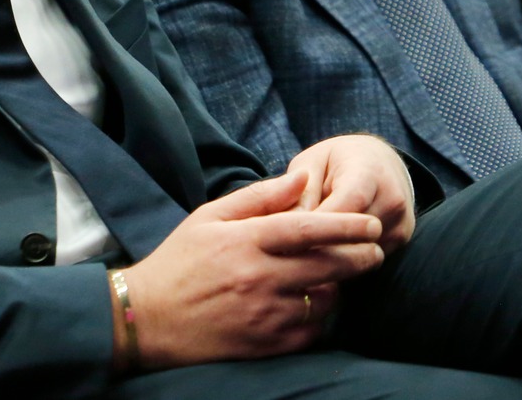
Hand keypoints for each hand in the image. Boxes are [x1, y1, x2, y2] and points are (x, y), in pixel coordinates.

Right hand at [116, 170, 387, 369]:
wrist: (145, 318)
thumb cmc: (180, 261)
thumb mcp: (210, 216)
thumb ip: (260, 196)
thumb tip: (301, 177)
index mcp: (247, 240)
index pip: (310, 228)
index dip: (348, 225)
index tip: (372, 225)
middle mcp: (259, 277)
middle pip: (328, 265)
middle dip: (361, 257)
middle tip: (375, 251)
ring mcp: (263, 314)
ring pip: (324, 300)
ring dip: (340, 287)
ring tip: (341, 278)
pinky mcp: (263, 344)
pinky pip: (310, 332)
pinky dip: (321, 318)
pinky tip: (318, 306)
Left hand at [286, 133, 416, 254]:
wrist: (379, 162)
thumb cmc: (337, 162)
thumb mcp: (312, 163)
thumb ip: (300, 191)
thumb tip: (288, 227)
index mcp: (369, 173)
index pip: (343, 211)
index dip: (311, 230)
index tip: (280, 243)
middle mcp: (392, 200)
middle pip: (350, 240)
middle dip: (315, 249)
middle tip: (283, 256)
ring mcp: (401, 224)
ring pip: (356, 257)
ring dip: (328, 259)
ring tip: (302, 252)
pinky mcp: (400, 243)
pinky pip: (365, 263)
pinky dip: (342, 262)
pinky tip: (323, 254)